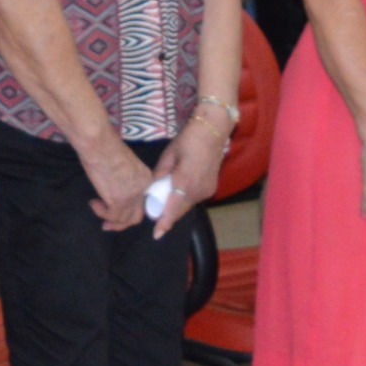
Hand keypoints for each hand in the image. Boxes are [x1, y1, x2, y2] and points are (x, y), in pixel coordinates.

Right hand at [72, 128, 151, 230]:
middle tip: (108, 223)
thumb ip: (126, 177)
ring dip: (108, 218)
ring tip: (96, 206)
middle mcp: (142, 190)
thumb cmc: (107, 147)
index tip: (118, 212)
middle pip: (136, 216)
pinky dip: (100, 212)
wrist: (100, 145)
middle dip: (121, 223)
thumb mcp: (125, 163)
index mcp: (146, 178)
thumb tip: (117, 185)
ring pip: (123, 219)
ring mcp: (132, 197)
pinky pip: (111, 216)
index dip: (130, 209)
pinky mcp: (118, 201)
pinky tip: (93, 203)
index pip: (143, 202)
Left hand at [153, 111, 226, 233]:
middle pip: (180, 210)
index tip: (156, 234)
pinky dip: (185, 200)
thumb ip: (160, 173)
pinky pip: (195, 199)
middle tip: (157, 220)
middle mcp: (197, 190)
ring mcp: (206, 190)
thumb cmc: (188, 140)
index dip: (164, 223)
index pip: (172, 209)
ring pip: (188, 205)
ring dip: (177, 207)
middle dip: (168, 217)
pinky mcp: (211, 188)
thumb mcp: (168, 154)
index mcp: (184, 181)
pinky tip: (178, 194)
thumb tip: (151, 187)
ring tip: (165, 206)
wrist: (213, 131)